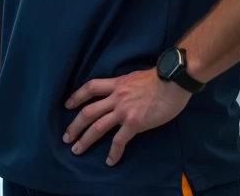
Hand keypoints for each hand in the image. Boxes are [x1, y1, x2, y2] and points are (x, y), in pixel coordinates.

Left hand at [62, 69, 191, 165]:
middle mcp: (116, 98)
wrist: (173, 82)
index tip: (68, 105)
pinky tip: (110, 161)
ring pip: (97, 127)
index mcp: (116, 84)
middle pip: (88, 111)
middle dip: (74, 125)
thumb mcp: (134, 77)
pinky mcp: (134, 123)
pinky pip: (119, 141)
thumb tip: (121, 93)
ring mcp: (123, 111)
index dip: (77, 96)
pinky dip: (113, 152)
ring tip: (77, 150)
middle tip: (66, 137)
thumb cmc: (160, 79)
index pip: (90, 88)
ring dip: (85, 140)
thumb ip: (124, 86)